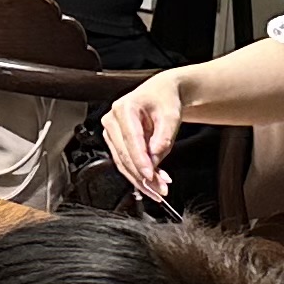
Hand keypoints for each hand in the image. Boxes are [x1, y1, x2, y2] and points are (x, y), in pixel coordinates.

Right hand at [101, 72, 190, 199]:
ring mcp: (111, 132)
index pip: (131, 139)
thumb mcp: (171, 115)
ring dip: (140, 179)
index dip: (140, 160)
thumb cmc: (165, 99)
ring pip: (123, 162)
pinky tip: (152, 182)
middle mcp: (112, 120)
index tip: (151, 176)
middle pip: (124, 154)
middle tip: (160, 189)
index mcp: (125, 108)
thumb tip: (155, 156)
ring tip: (158, 189)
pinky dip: (138, 174)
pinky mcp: (115, 142)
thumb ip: (164, 135)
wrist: (161, 94)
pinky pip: (124, 162)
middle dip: (142, 175)